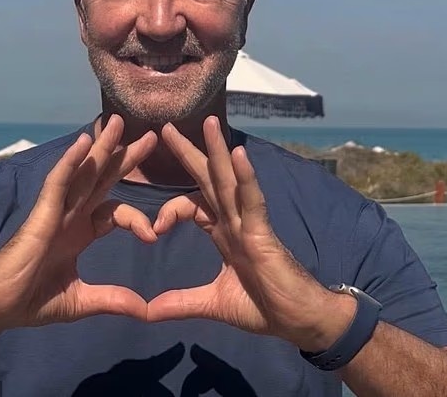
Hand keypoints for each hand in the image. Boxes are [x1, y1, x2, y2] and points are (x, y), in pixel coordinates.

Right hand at [0, 114, 156, 331]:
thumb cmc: (33, 300)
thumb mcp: (82, 300)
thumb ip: (113, 299)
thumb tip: (145, 311)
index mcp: (82, 232)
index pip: (117, 212)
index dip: (137, 218)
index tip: (153, 235)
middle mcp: (73, 215)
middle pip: (104, 179)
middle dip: (126, 158)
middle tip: (150, 137)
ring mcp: (58, 210)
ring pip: (83, 172)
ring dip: (101, 146)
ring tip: (117, 121)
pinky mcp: (43, 211)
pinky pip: (58, 181)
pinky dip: (71, 161)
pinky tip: (84, 141)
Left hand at [147, 116, 355, 351]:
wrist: (299, 323)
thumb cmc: (264, 307)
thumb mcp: (213, 304)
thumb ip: (181, 302)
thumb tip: (146, 311)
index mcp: (222, 232)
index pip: (192, 205)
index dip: (171, 209)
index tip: (154, 229)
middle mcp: (234, 221)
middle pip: (208, 179)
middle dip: (188, 154)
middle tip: (167, 127)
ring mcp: (249, 223)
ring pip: (230, 182)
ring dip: (219, 151)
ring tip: (208, 122)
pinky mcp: (263, 233)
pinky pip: (253, 200)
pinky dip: (246, 178)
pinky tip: (238, 155)